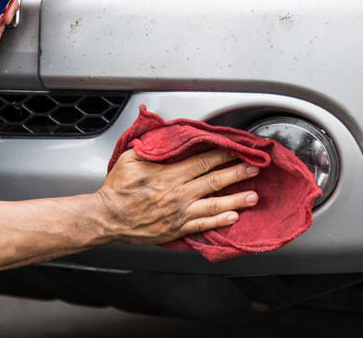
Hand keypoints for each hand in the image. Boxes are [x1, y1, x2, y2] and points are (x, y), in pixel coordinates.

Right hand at [95, 149, 259, 244]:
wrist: (107, 218)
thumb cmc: (117, 189)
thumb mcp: (130, 158)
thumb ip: (151, 146)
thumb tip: (165, 133)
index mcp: (169, 175)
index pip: (204, 161)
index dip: (224, 154)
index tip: (239, 150)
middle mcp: (178, 194)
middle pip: (214, 180)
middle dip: (237, 173)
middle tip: (255, 169)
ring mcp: (179, 213)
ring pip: (214, 204)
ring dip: (236, 199)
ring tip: (253, 196)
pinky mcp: (177, 229)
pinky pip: (203, 225)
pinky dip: (220, 221)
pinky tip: (233, 217)